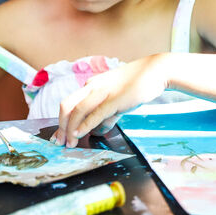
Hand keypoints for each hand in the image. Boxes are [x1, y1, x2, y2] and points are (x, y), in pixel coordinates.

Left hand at [52, 55, 168, 147]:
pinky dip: (84, 125)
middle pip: (67, 106)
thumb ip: (107, 114)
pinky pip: (95, 113)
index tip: (61, 136)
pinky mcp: (114, 99)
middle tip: (60, 142)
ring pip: (77, 110)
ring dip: (70, 129)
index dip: (62, 121)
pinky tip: (78, 133)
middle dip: (61, 126)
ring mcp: (103, 91)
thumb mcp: (117, 99)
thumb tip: (98, 129)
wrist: (156, 71)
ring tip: (69, 143)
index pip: (70, 103)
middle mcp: (93, 86)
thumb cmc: (138, 84)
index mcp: (92, 85)